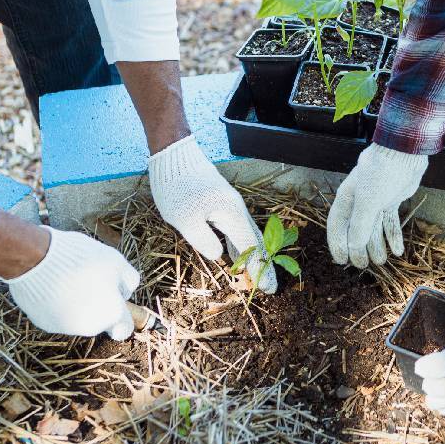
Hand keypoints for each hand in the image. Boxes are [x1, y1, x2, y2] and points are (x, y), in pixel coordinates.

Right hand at [3, 227, 139, 339]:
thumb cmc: (81, 259)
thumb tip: (125, 292)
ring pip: (78, 318)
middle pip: (100, 320)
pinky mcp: (44, 323)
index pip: (125, 328)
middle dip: (99, 304)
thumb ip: (128, 280)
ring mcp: (65, 327)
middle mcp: (89, 327)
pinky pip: (57, 315)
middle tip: (90, 280)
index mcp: (111, 314)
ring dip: (78, 304)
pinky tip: (53, 285)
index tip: (117, 304)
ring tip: (69, 279)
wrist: (37, 260)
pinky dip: (58, 304)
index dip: (124, 317)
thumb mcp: (117, 261)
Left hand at [149, 135, 276, 292]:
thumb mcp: (185, 220)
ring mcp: (230, 206)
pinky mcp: (221, 203)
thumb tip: (219, 256)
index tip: (267, 288)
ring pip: (247, 235)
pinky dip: (241, 245)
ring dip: (253, 256)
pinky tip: (236, 254)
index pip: (251, 249)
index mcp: (232, 216)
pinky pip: (236, 229)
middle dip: (263, 265)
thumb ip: (204, 241)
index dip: (260, 269)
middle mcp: (236, 211)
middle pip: (255, 242)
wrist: (174, 156)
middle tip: (270, 286)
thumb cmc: (177, 188)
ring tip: (257, 274)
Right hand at [327, 143, 427, 267]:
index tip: (341, 261)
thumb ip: (360, 225)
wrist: (403, 154)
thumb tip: (353, 247)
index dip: (337, 244)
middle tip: (364, 266)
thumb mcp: (368, 201)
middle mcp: (359, 201)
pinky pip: (390, 222)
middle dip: (359, 249)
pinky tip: (398, 250)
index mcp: (347, 199)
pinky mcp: (391, 200)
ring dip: (377, 246)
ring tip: (382, 262)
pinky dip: (393, 236)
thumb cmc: (380, 174)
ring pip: (374, 229)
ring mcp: (376, 201)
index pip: (337, 225)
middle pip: (356, 230)